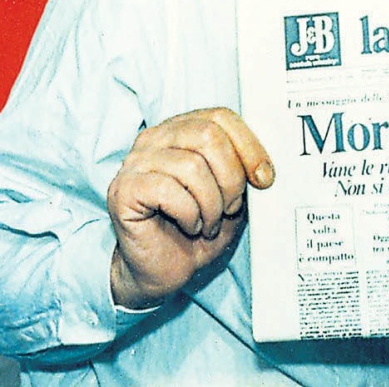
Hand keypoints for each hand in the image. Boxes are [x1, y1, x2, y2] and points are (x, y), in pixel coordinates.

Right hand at [107, 107, 273, 307]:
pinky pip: (168, 190)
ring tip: (208, 224)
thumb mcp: (228, 197)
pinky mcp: (123, 189)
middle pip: (208, 135)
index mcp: (180, 130)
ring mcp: (135, 162)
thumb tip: (264, 166)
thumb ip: (241, 172)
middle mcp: (154, 138)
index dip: (248, 146)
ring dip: (211, 204)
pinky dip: (189, 214)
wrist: (160, 272)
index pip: (220, 116)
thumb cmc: (194, 231)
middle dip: (231, 178)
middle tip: (230, 209)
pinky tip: (190, 226)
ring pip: (191, 166)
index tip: (264, 179)